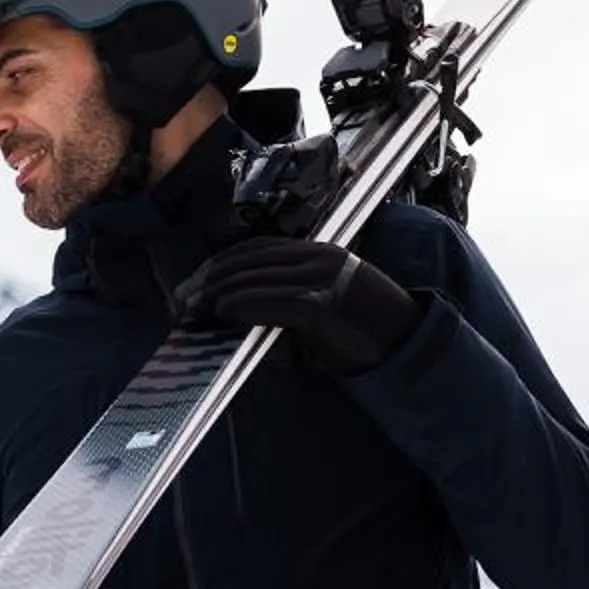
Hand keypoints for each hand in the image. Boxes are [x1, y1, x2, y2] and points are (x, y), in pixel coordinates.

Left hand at [173, 234, 418, 376]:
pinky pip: (274, 303)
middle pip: (249, 262)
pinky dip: (244, 306)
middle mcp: (318, 259)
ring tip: (195, 309)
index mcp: (316, 251)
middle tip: (183, 298)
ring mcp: (323, 281)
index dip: (220, 264)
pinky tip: (224, 314)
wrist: (406, 340)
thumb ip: (284, 294)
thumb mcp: (321, 299)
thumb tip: (232, 306)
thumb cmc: (359, 326)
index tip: (195, 280)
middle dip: (210, 280)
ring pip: (256, 280)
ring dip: (218, 295)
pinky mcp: (324, 307)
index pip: (255, 248)